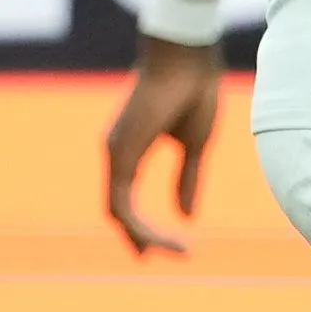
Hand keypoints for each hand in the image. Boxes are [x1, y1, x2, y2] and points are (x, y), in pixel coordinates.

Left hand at [105, 42, 219, 252]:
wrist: (188, 57)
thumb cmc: (193, 90)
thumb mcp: (195, 145)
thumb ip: (187, 179)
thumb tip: (186, 216)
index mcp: (131, 149)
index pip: (127, 200)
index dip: (144, 226)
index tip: (174, 243)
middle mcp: (116, 153)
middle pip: (118, 211)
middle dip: (141, 238)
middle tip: (171, 254)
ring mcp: (115, 153)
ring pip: (119, 212)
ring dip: (144, 236)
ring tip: (175, 250)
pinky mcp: (120, 155)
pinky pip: (122, 204)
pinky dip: (140, 226)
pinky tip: (166, 236)